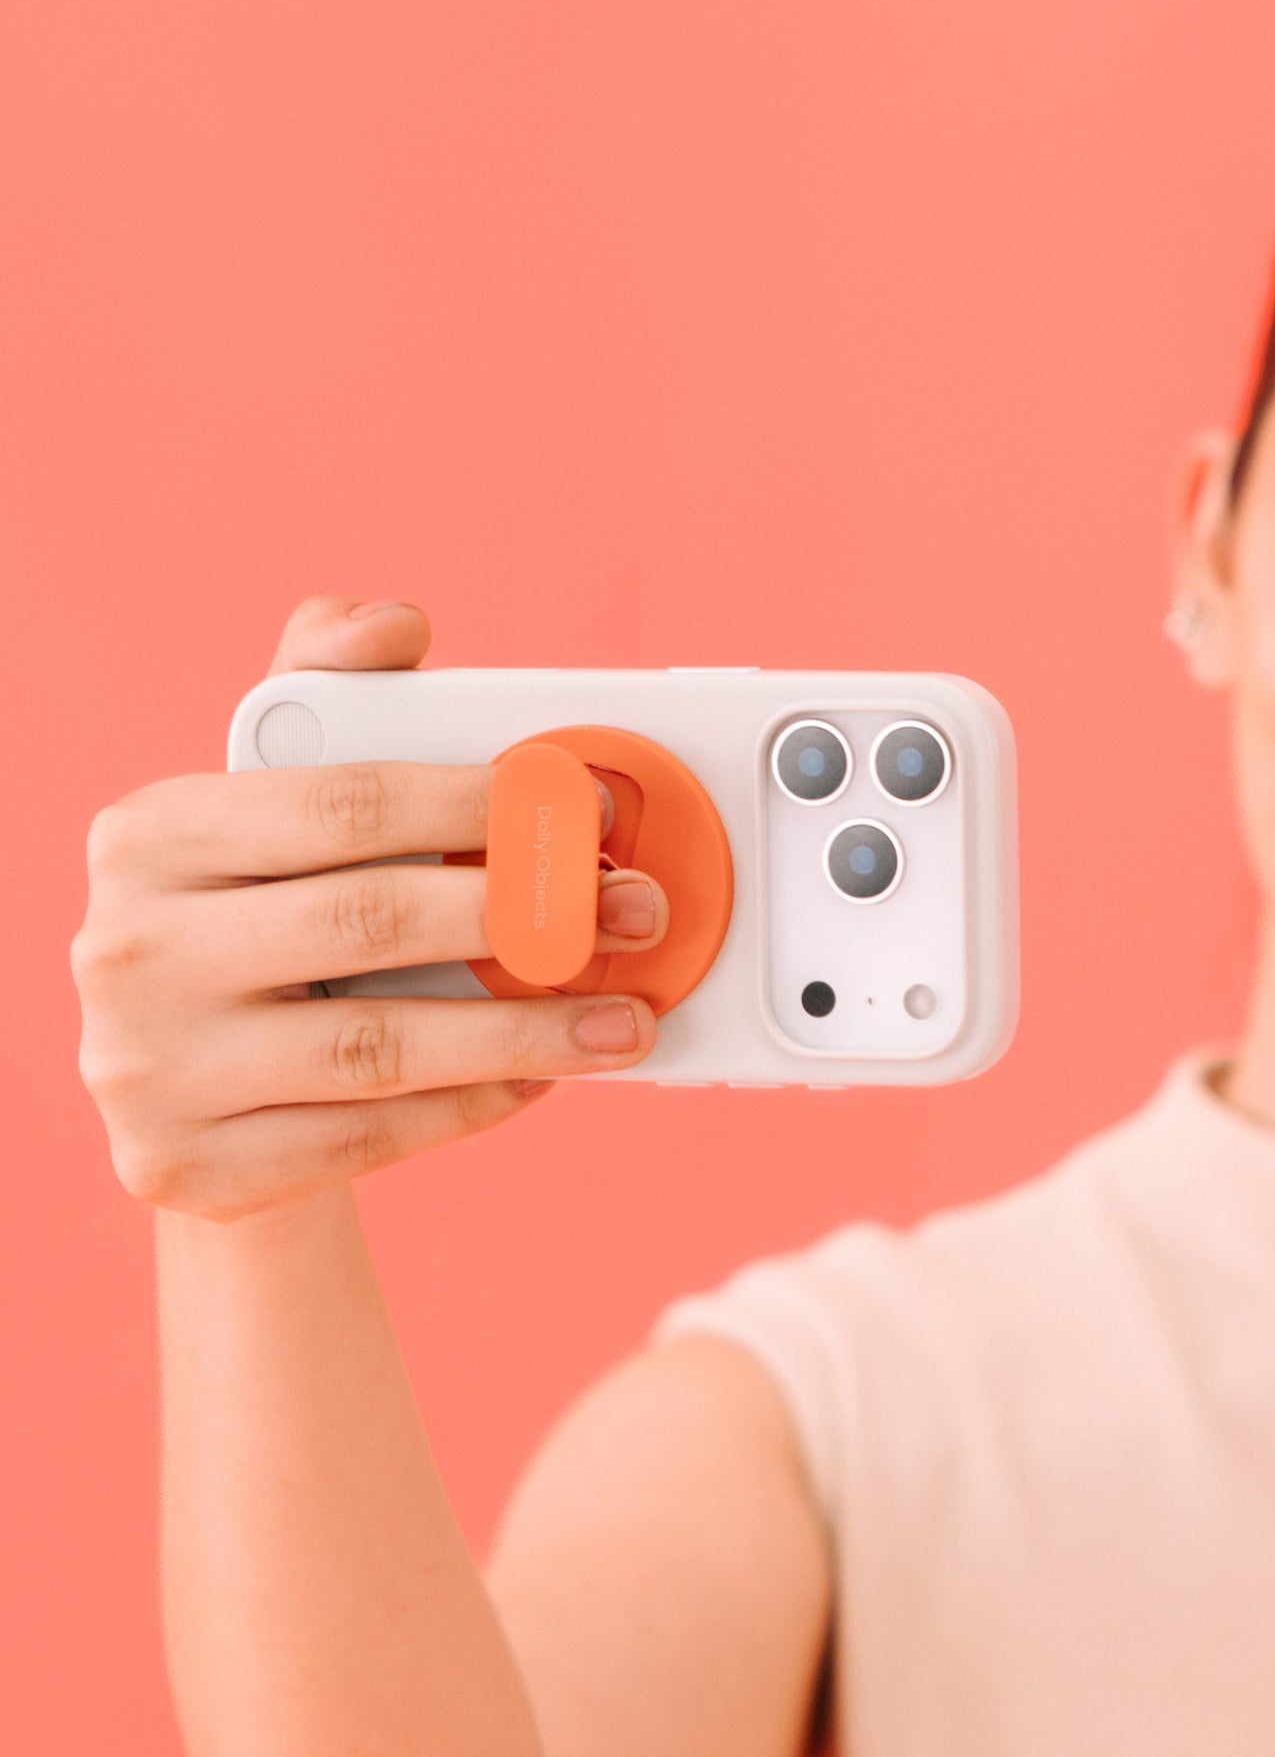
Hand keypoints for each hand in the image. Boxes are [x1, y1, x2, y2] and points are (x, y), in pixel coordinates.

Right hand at [71, 595, 669, 1224]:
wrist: (190, 1094)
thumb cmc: (261, 917)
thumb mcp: (274, 801)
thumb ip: (332, 693)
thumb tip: (394, 621)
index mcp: (152, 832)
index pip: (345, 803)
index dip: (483, 803)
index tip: (591, 811)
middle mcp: (129, 948)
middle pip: (369, 922)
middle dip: (526, 914)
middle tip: (633, 912)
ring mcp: (146, 1068)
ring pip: (377, 1046)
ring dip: (524, 1031)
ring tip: (622, 1022)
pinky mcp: (187, 1165)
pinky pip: (365, 1134)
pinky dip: (470, 1105)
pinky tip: (539, 1075)